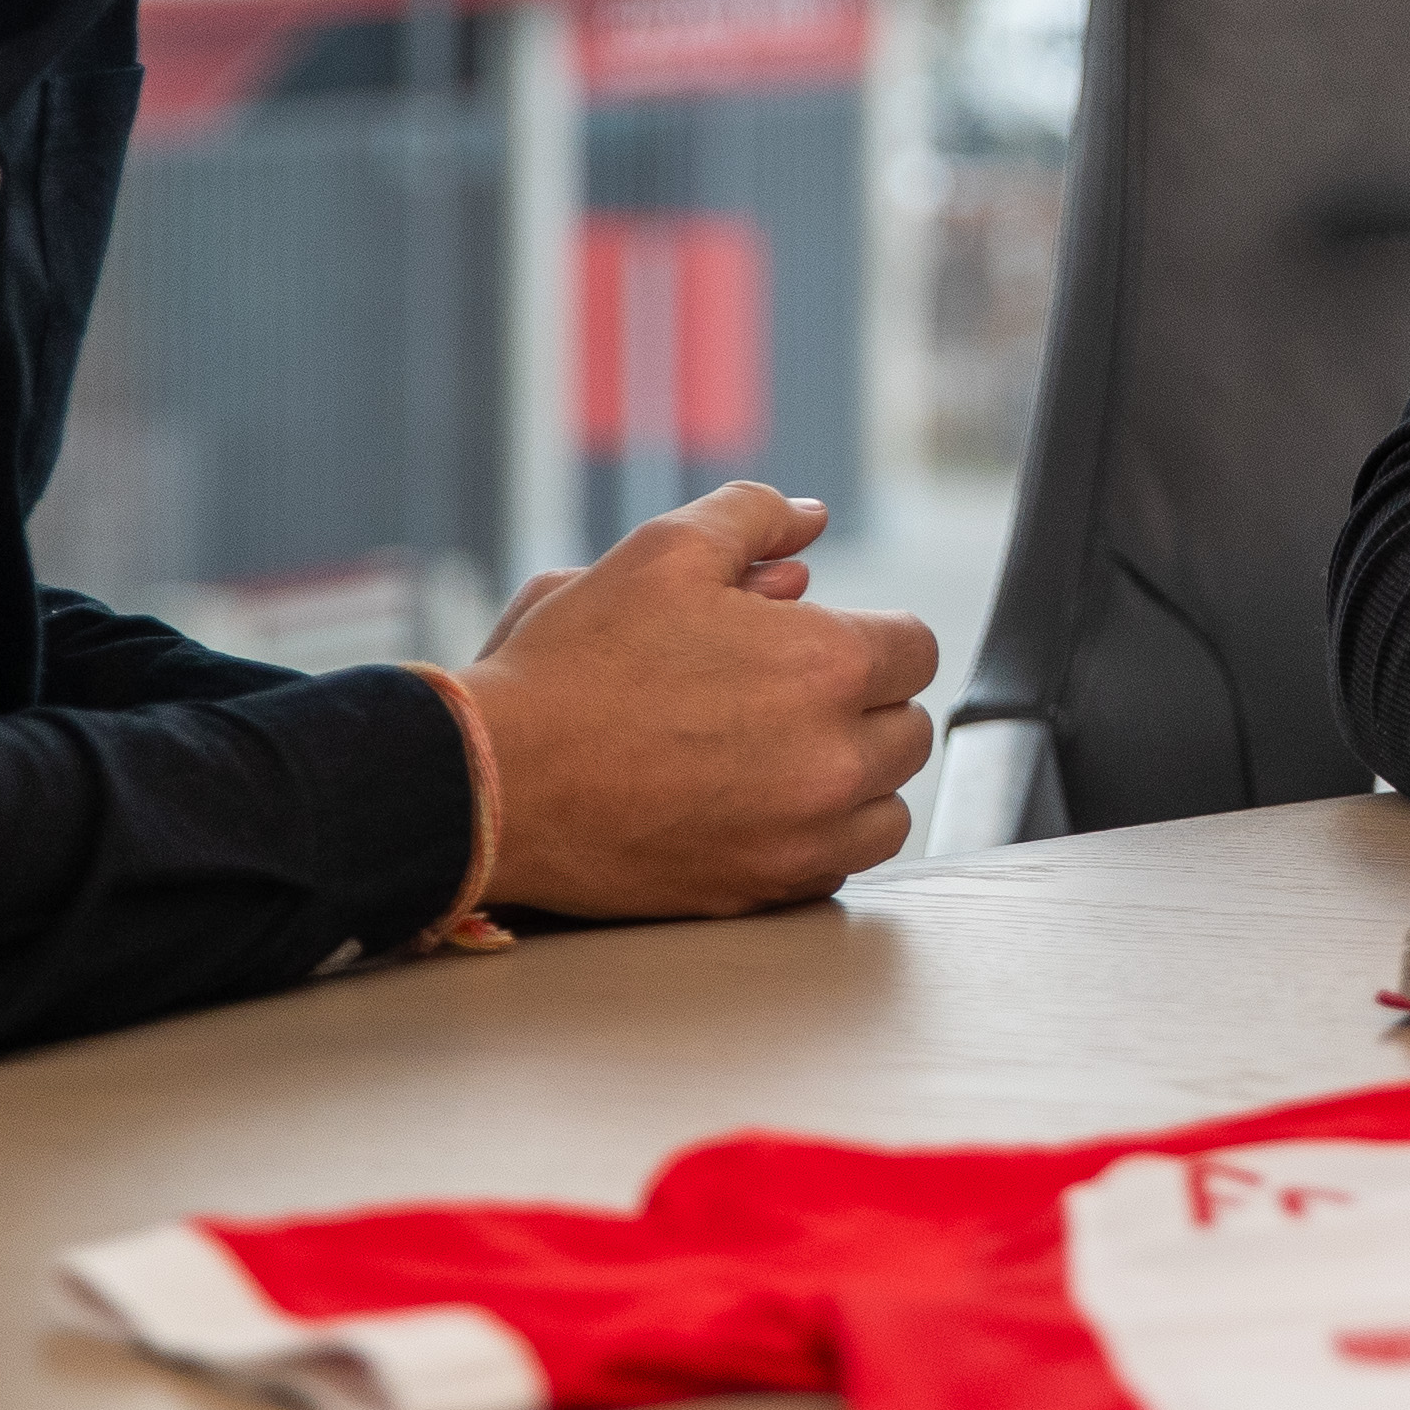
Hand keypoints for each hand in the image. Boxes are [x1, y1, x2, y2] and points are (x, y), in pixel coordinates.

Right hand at [454, 482, 939, 917]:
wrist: (493, 780)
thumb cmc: (573, 663)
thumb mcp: (662, 552)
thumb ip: (754, 519)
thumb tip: (812, 518)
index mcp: (828, 665)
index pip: (917, 649)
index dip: (872, 637)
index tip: (822, 644)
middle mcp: (835, 758)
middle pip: (909, 730)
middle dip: (867, 706)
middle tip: (792, 698)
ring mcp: (802, 835)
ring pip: (887, 808)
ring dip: (857, 781)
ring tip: (785, 755)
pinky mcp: (763, 891)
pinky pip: (837, 865)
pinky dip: (817, 839)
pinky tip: (761, 809)